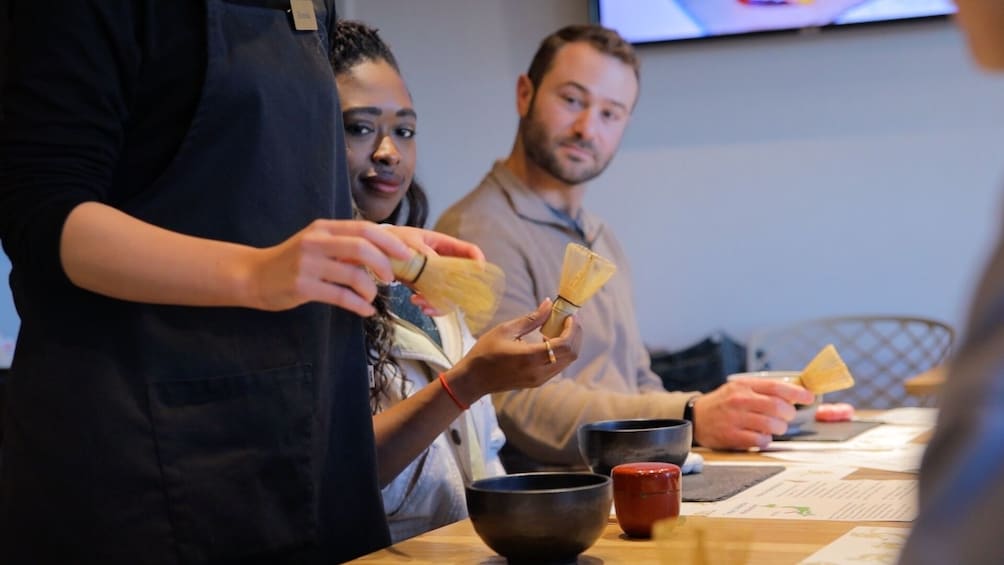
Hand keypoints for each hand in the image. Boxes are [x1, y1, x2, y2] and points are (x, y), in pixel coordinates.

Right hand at [245, 219, 412, 315]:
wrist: (254, 275)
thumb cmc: (292, 261)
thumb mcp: (318, 244)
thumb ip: (346, 246)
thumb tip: (384, 253)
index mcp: (324, 229)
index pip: (364, 228)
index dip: (390, 241)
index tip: (407, 255)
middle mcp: (316, 242)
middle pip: (361, 247)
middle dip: (384, 264)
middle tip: (391, 278)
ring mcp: (308, 264)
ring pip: (353, 274)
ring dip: (370, 289)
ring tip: (371, 297)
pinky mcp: (302, 287)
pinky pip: (340, 296)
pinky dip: (358, 305)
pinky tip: (365, 310)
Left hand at [387, 225, 486, 315]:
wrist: (377, 250)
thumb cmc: (395, 238)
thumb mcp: (410, 241)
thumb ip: (424, 252)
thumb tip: (436, 265)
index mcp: (445, 245)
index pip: (470, 252)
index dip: (478, 262)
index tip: (479, 272)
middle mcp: (445, 263)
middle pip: (465, 280)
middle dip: (458, 292)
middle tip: (444, 296)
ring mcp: (437, 277)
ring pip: (451, 295)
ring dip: (439, 303)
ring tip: (420, 302)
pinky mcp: (426, 287)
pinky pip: (435, 301)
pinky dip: (429, 305)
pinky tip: (416, 301)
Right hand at [444, 299, 581, 405]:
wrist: (473, 380)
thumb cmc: (485, 352)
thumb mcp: (506, 330)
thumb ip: (531, 318)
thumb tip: (549, 303)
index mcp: (531, 357)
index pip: (565, 344)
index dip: (572, 329)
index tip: (569, 315)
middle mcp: (539, 371)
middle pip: (571, 354)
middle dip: (575, 334)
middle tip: (569, 318)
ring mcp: (540, 380)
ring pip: (567, 361)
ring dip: (569, 343)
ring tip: (559, 327)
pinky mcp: (537, 382)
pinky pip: (558, 366)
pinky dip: (560, 352)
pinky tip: (548, 340)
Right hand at [691, 378, 814, 449]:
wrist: (696, 418)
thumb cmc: (723, 403)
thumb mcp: (739, 388)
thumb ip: (763, 390)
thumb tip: (794, 394)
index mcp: (744, 386)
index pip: (776, 387)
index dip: (797, 392)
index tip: (809, 397)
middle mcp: (739, 400)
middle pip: (777, 407)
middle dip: (789, 414)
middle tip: (787, 416)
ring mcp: (735, 419)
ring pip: (772, 425)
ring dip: (779, 428)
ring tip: (774, 427)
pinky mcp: (732, 436)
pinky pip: (761, 440)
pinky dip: (766, 440)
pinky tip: (761, 436)